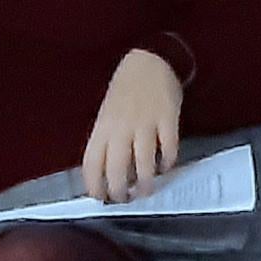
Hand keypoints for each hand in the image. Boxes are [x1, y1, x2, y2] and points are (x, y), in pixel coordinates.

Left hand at [81, 49, 184, 203]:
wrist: (149, 61)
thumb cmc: (125, 91)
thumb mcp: (107, 114)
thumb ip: (107, 140)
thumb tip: (110, 173)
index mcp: (103, 127)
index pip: (92, 163)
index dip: (94, 185)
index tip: (100, 199)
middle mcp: (121, 128)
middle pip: (117, 169)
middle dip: (120, 191)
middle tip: (125, 199)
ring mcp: (146, 123)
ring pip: (144, 163)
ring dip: (145, 183)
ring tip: (146, 191)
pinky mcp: (168, 119)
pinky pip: (169, 148)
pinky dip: (167, 162)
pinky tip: (166, 167)